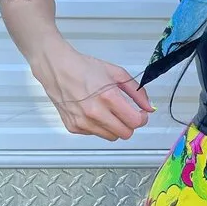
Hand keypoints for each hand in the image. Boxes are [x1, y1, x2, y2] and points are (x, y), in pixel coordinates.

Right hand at [32, 41, 154, 140]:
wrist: (58, 69)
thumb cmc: (85, 68)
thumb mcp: (116, 73)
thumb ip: (137, 92)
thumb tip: (149, 107)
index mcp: (108, 97)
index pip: (134, 122)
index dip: (142, 119)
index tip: (141, 114)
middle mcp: (95, 113)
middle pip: (125, 134)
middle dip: (130, 125)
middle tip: (127, 114)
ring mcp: (83, 122)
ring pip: (111, 137)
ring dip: (115, 127)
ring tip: (108, 111)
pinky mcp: (74, 127)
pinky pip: (95, 134)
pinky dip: (98, 126)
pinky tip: (93, 112)